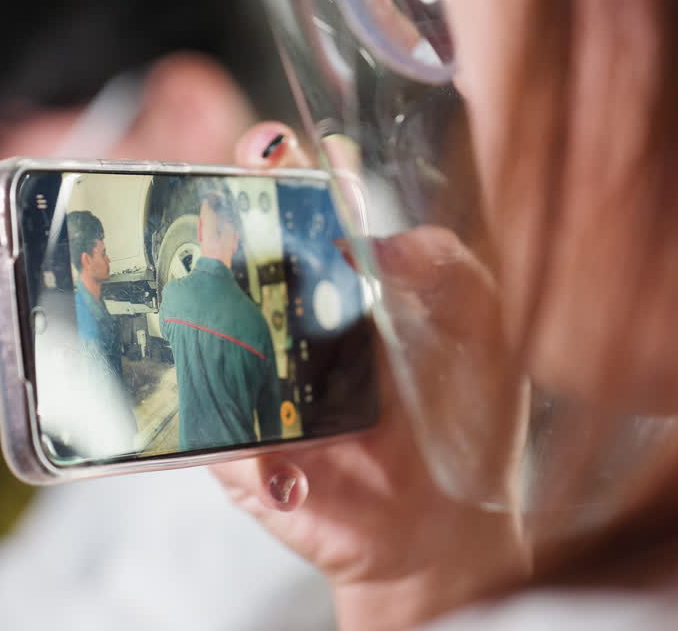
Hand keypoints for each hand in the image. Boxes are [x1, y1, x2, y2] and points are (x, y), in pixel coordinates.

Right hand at [212, 123, 528, 629]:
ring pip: (201, 341)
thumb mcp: (479, 328)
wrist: (449, 527)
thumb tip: (383, 243)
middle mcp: (285, 324)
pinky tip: (276, 459)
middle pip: (231, 258)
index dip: (279, 170)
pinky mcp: (243, 457)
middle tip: (231, 200)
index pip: (296, 208)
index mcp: (338, 280)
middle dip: (218, 218)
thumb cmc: (465, 417)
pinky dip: (236, 451)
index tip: (275, 149)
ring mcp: (253, 388)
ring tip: (217, 293)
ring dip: (199, 317)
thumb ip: (448, 269)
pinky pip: (215, 446)